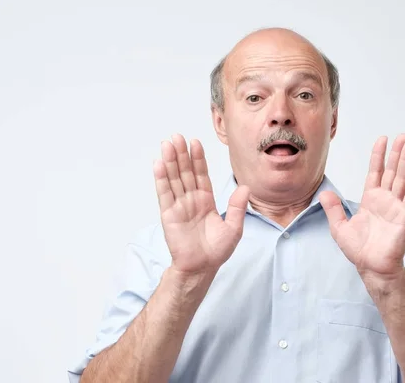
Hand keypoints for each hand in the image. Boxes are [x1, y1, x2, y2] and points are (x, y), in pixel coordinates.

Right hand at [153, 134, 249, 276]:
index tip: (196, 142)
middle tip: (177, 136)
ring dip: (170, 161)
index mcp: (206, 200)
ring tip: (167, 144)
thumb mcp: (234, 228)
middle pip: (185, 172)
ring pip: (174, 178)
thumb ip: (237, 207)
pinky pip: (165, 193)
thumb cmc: (217, 250)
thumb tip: (245, 188)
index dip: (198, 158)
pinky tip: (159, 164)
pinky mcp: (169, 214)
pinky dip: (162, 179)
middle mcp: (191, 199)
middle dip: (181, 154)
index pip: (201, 174)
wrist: (202, 267)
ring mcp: (179, 205)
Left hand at [320, 134, 404, 279]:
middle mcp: (385, 200)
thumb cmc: (358, 250)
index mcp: (371, 200)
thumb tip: (325, 192)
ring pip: (403, 178)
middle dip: (397, 153)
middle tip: (403, 136)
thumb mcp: (339, 227)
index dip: (378, 156)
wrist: (371, 267)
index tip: (382, 140)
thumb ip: (333, 209)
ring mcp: (396, 206)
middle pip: (392, 171)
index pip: (376, 172)